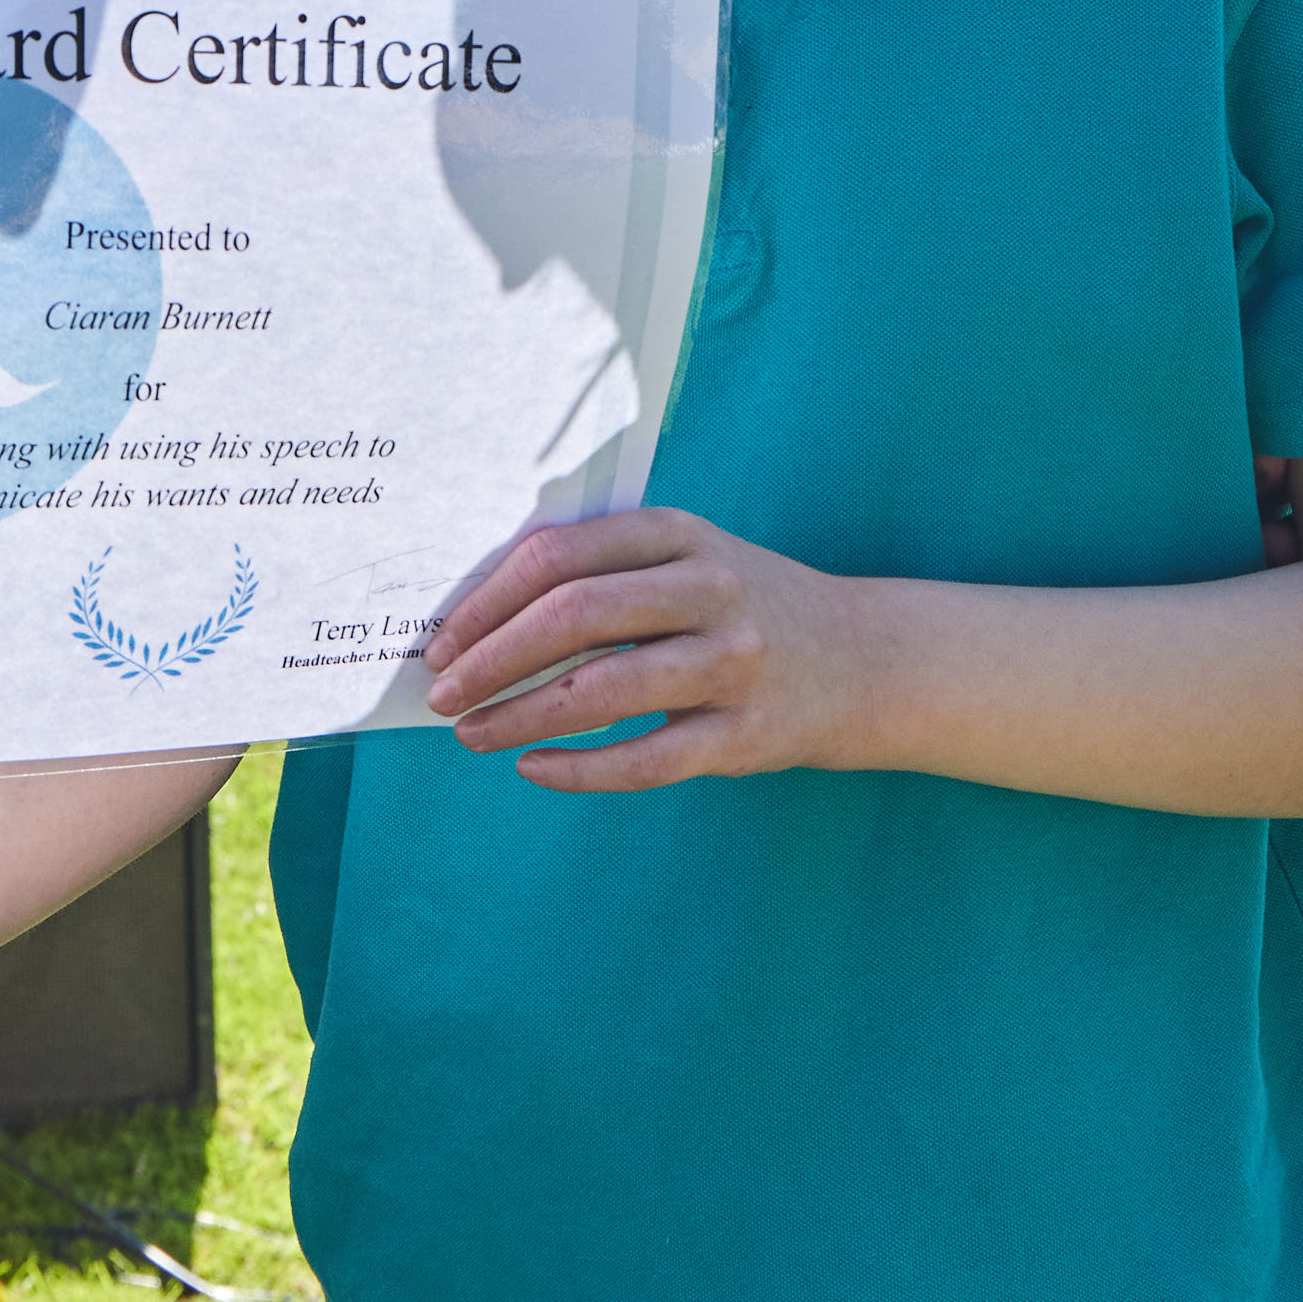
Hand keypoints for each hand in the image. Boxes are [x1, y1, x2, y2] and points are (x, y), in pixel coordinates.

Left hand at [415, 509, 881, 792]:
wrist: (860, 659)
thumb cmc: (738, 608)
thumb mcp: (684, 560)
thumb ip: (600, 570)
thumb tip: (477, 615)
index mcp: (678, 534)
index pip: (559, 557)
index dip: (487, 602)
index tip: (442, 641)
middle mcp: (708, 589)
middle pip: (574, 616)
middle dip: (491, 659)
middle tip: (443, 693)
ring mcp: (731, 662)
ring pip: (602, 690)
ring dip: (519, 716)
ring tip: (472, 735)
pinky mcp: (746, 733)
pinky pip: (645, 759)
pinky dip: (579, 768)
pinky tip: (534, 767)